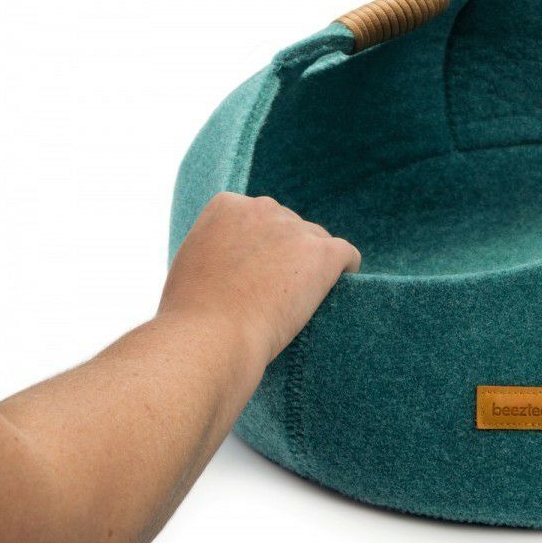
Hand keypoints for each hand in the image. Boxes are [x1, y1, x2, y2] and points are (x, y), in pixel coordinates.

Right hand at [158, 193, 360, 363]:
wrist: (210, 338)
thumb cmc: (193, 313)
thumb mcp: (193, 261)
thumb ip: (219, 246)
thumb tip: (239, 255)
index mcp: (227, 204)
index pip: (260, 219)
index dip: (260, 250)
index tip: (252, 277)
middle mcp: (263, 207)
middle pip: (291, 228)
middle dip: (287, 257)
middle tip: (272, 296)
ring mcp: (295, 229)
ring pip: (318, 243)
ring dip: (312, 269)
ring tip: (292, 305)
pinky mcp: (323, 253)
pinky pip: (348, 256)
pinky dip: (345, 272)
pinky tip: (335, 292)